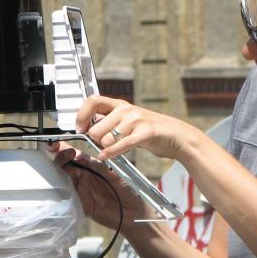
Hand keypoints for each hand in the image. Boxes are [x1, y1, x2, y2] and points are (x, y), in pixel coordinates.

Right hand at [45, 141, 152, 231]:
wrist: (135, 212)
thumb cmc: (129, 190)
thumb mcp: (115, 173)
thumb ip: (99, 166)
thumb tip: (82, 157)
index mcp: (91, 166)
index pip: (74, 155)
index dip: (64, 149)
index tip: (59, 143)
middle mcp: (84, 177)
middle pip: (65, 165)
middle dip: (62, 156)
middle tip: (68, 153)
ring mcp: (82, 190)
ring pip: (65, 178)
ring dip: (65, 169)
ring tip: (70, 164)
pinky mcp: (82, 204)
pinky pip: (71, 195)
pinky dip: (68, 187)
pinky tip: (72, 180)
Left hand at [75, 95, 199, 161]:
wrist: (177, 136)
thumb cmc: (150, 130)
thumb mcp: (128, 120)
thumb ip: (109, 121)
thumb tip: (87, 125)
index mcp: (120, 104)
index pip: (92, 101)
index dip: (81, 115)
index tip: (79, 127)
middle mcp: (126, 109)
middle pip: (95, 129)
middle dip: (96, 141)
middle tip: (105, 144)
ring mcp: (136, 120)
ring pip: (105, 140)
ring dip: (108, 149)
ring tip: (119, 148)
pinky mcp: (145, 132)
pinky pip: (120, 145)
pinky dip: (110, 153)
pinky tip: (105, 157)